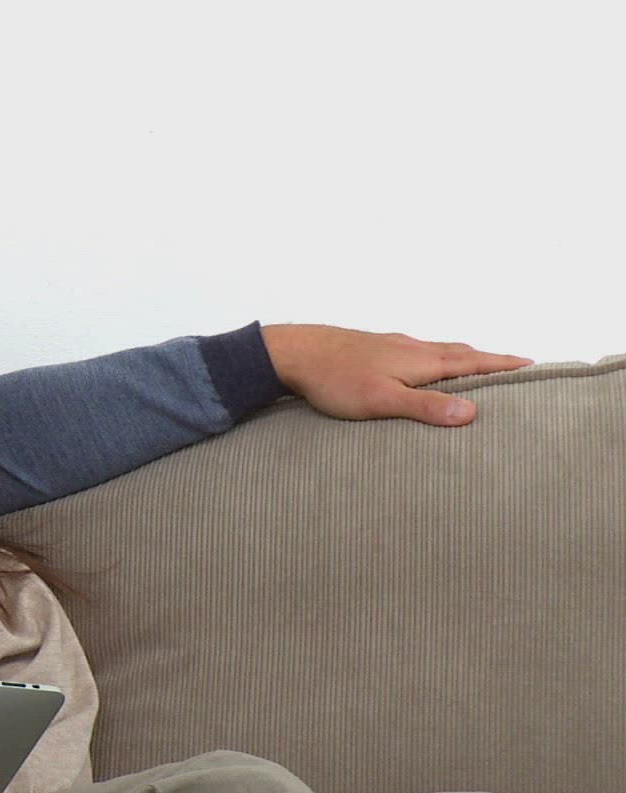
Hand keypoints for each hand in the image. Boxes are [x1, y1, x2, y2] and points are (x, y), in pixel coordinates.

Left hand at [262, 325, 531, 426]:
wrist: (294, 352)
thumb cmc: (335, 378)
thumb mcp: (382, 400)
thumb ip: (425, 407)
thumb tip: (472, 413)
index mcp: (422, 360)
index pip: (474, 362)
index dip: (503, 366)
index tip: (533, 366)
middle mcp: (413, 348)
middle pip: (462, 353)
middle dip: (491, 361)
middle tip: (516, 367)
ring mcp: (393, 346)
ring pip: (439, 350)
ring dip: (464, 358)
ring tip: (479, 367)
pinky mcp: (375, 348)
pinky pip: (418, 352)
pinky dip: (436, 358)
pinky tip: (425, 364)